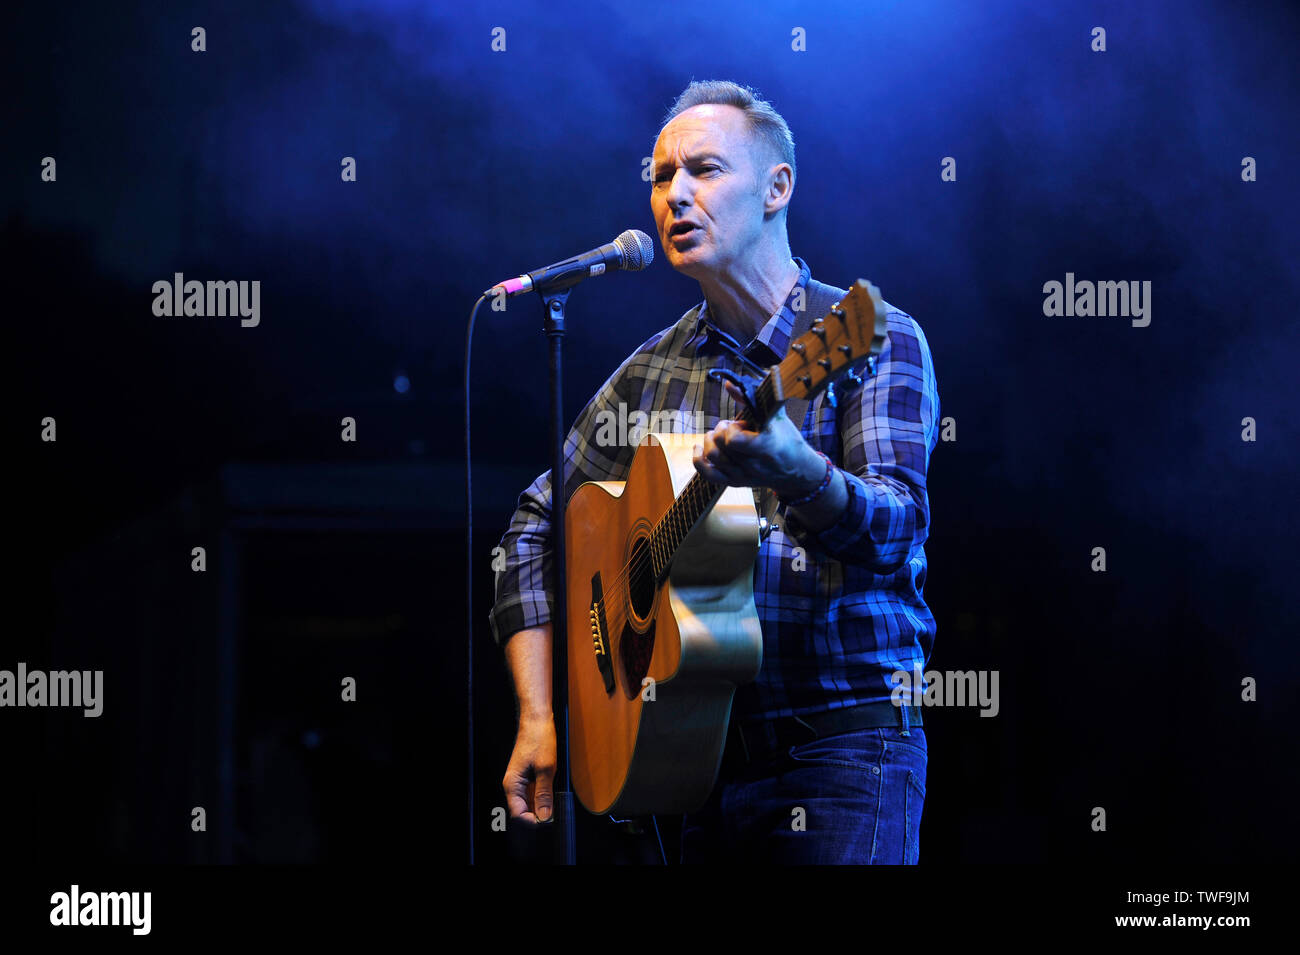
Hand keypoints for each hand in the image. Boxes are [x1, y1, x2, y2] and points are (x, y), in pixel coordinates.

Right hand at [502, 714, 556, 825]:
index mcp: (513, 785)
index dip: (533, 821)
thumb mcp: (546, 769)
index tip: (548, 820)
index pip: (518, 814)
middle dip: (538, 814)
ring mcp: (520, 781)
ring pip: (529, 803)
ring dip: (541, 805)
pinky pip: (533, 793)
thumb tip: (545, 816)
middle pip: (523, 810)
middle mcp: (514, 785)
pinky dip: (543, 796)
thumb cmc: (538, 738)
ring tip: (554, 801)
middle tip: (554, 812)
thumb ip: (544, 794)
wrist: (537, 720)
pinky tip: (552, 792)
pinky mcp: (527, 776)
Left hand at [693, 380, 823, 496]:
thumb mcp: (774, 415)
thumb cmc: (787, 438)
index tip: (743, 423)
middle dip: (720, 430)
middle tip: (732, 426)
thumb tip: (727, 384)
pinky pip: (708, 475)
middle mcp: (752, 465)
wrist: (798, 469)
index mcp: (765, 447)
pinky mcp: (736, 482)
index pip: (732, 440)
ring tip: (721, 435)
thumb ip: (749, 398)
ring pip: (711, 458)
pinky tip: (699, 448)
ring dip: (710, 441)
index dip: (732, 428)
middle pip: (718, 447)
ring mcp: (743, 476)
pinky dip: (699, 460)